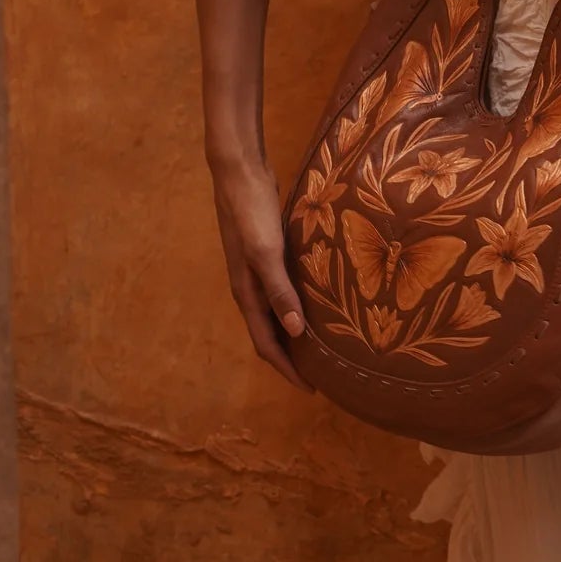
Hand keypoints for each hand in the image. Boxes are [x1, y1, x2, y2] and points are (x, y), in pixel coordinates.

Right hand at [208, 153, 315, 391]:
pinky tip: (317, 302)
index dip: (287, 369)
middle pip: (269, 334)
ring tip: (322, 347)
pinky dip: (296, 305)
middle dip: (290, 358)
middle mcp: (249, 288)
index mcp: (247, 293)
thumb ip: (279, 290)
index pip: (266, 344)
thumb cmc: (252, 211)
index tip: (311, 389)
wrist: (239, 172)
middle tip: (321, 374)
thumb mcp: (267, 252)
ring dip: (293, 334)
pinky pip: (281, 291)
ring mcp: (256, 271)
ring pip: (275, 314)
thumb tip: (295, 332)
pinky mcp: (266, 254)